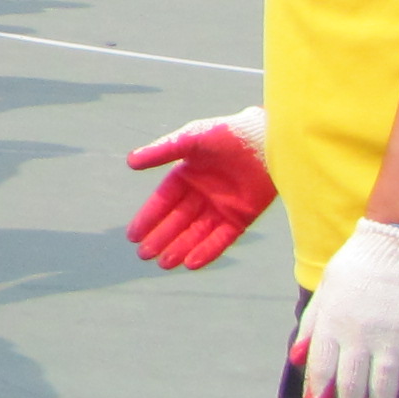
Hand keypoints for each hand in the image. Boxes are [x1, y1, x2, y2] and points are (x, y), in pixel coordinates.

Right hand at [125, 106, 273, 269]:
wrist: (269, 139)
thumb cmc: (228, 133)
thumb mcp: (191, 139)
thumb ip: (162, 151)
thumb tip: (130, 162)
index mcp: (187, 175)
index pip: (163, 202)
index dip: (148, 218)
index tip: (133, 236)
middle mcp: (202, 194)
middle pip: (177, 221)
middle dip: (161, 238)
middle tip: (144, 255)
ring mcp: (222, 207)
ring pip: (197, 233)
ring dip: (180, 248)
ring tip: (164, 264)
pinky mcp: (242, 217)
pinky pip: (222, 238)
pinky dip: (207, 251)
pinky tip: (191, 263)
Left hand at [293, 219, 398, 397]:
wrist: (398, 239)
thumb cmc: (358, 265)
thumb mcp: (325, 291)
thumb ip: (312, 327)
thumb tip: (297, 359)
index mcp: (334, 324)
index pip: (322, 370)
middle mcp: (360, 335)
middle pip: (353, 386)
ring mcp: (392, 337)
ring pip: (385, 387)